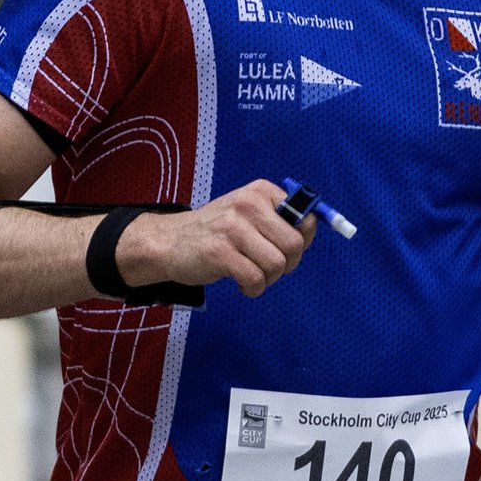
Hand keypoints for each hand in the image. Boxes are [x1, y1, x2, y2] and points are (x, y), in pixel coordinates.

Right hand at [120, 181, 315, 298]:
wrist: (169, 241)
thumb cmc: (217, 231)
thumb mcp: (247, 213)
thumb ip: (279, 220)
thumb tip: (310, 232)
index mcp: (260, 192)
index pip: (305, 218)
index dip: (302, 241)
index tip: (283, 249)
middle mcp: (248, 204)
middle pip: (294, 245)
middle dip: (288, 264)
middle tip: (269, 268)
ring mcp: (232, 228)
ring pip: (276, 265)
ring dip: (269, 279)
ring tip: (253, 275)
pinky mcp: (220, 253)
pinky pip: (255, 279)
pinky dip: (253, 289)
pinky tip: (242, 284)